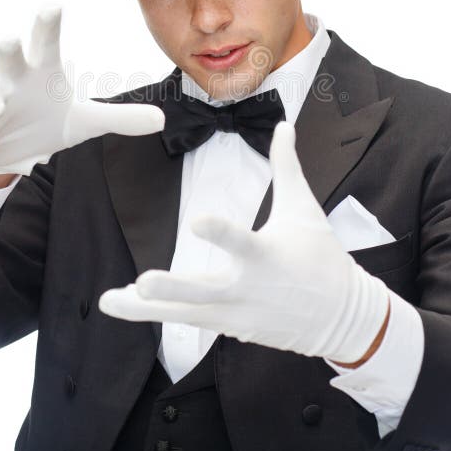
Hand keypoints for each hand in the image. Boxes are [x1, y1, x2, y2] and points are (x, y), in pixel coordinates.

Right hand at [0, 5, 164, 175]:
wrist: (10, 152)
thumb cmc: (47, 123)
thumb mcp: (86, 123)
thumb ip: (121, 118)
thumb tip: (161, 119)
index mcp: (42, 72)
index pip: (47, 44)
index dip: (49, 25)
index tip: (53, 4)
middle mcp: (15, 81)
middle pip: (10, 61)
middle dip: (9, 51)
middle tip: (9, 39)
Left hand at [98, 121, 388, 363]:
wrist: (342, 317)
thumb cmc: (322, 256)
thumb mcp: (305, 208)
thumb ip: (286, 165)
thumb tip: (283, 123)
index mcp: (266, 255)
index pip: (241, 243)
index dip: (220, 233)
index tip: (197, 222)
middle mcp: (248, 288)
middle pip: (205, 292)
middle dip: (172, 289)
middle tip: (141, 283)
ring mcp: (237, 313)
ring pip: (186, 313)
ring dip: (146, 310)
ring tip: (108, 300)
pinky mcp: (231, 327)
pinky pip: (188, 321)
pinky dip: (156, 315)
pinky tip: (124, 307)